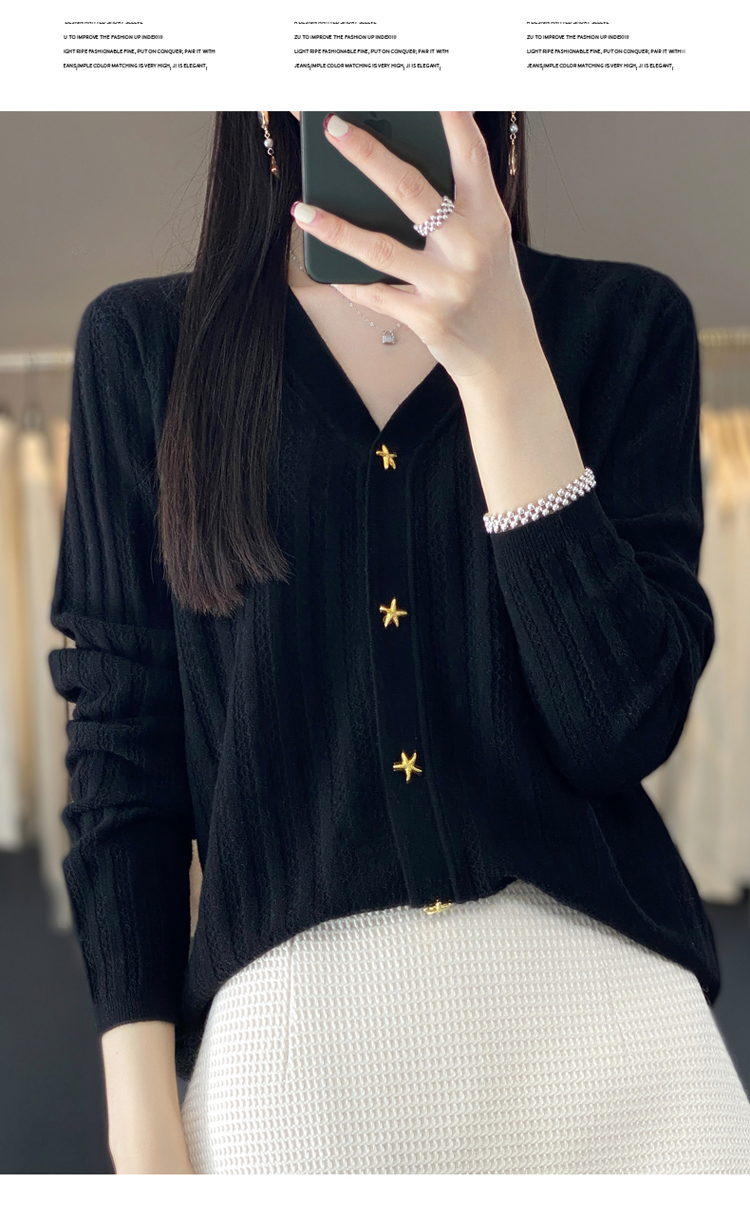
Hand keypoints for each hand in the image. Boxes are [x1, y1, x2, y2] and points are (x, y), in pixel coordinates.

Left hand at [290, 112, 541, 388]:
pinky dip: (350, 282)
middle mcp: (469, 248)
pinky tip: (328, 270)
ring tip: (303, 209)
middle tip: (334, 129)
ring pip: (380, 248)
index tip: (432, 88)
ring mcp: (447, 285)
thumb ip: (458, 208)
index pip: (471, 159)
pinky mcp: (426, 318)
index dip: (453, 121)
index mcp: (489, 219)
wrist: (504, 357)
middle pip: (410, 192)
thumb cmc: (490, 290)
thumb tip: (394, 173)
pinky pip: (376, 294)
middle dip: (368, 156)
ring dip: (335, 228)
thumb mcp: (488, 242)